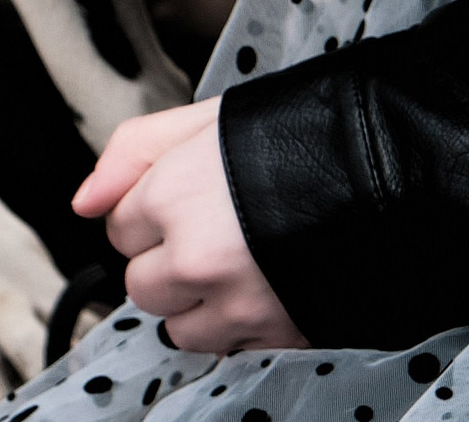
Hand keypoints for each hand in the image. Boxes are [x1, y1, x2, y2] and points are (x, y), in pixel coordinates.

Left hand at [72, 101, 303, 354]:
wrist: (384, 173)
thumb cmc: (296, 135)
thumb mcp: (205, 118)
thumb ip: (131, 152)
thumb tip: (83, 202)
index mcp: (171, 195)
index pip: (118, 228)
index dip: (148, 211)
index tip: (181, 197)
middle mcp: (195, 258)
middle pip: (140, 285)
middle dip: (164, 262)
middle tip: (206, 231)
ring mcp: (235, 304)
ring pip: (177, 328)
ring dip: (195, 303)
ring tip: (235, 262)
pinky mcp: (276, 337)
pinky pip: (227, 350)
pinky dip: (236, 327)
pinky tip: (260, 286)